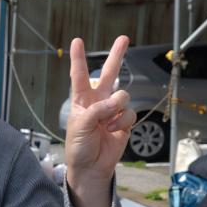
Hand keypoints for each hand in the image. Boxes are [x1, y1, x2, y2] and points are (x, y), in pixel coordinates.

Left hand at [64, 36, 135, 206]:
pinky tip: (113, 131)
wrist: (91, 167)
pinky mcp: (124, 121)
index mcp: (81, 101)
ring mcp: (112, 110)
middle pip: (109, 74)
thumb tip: (115, 102)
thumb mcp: (79, 127)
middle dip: (117, 56)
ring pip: (123, 96)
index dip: (78, 59)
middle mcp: (98, 101)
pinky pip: (129, 113)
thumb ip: (96, 111)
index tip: (77, 41)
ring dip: (115, 110)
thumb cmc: (79, 147)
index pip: (79, 76)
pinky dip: (122, 122)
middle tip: (124, 38)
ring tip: (105, 125)